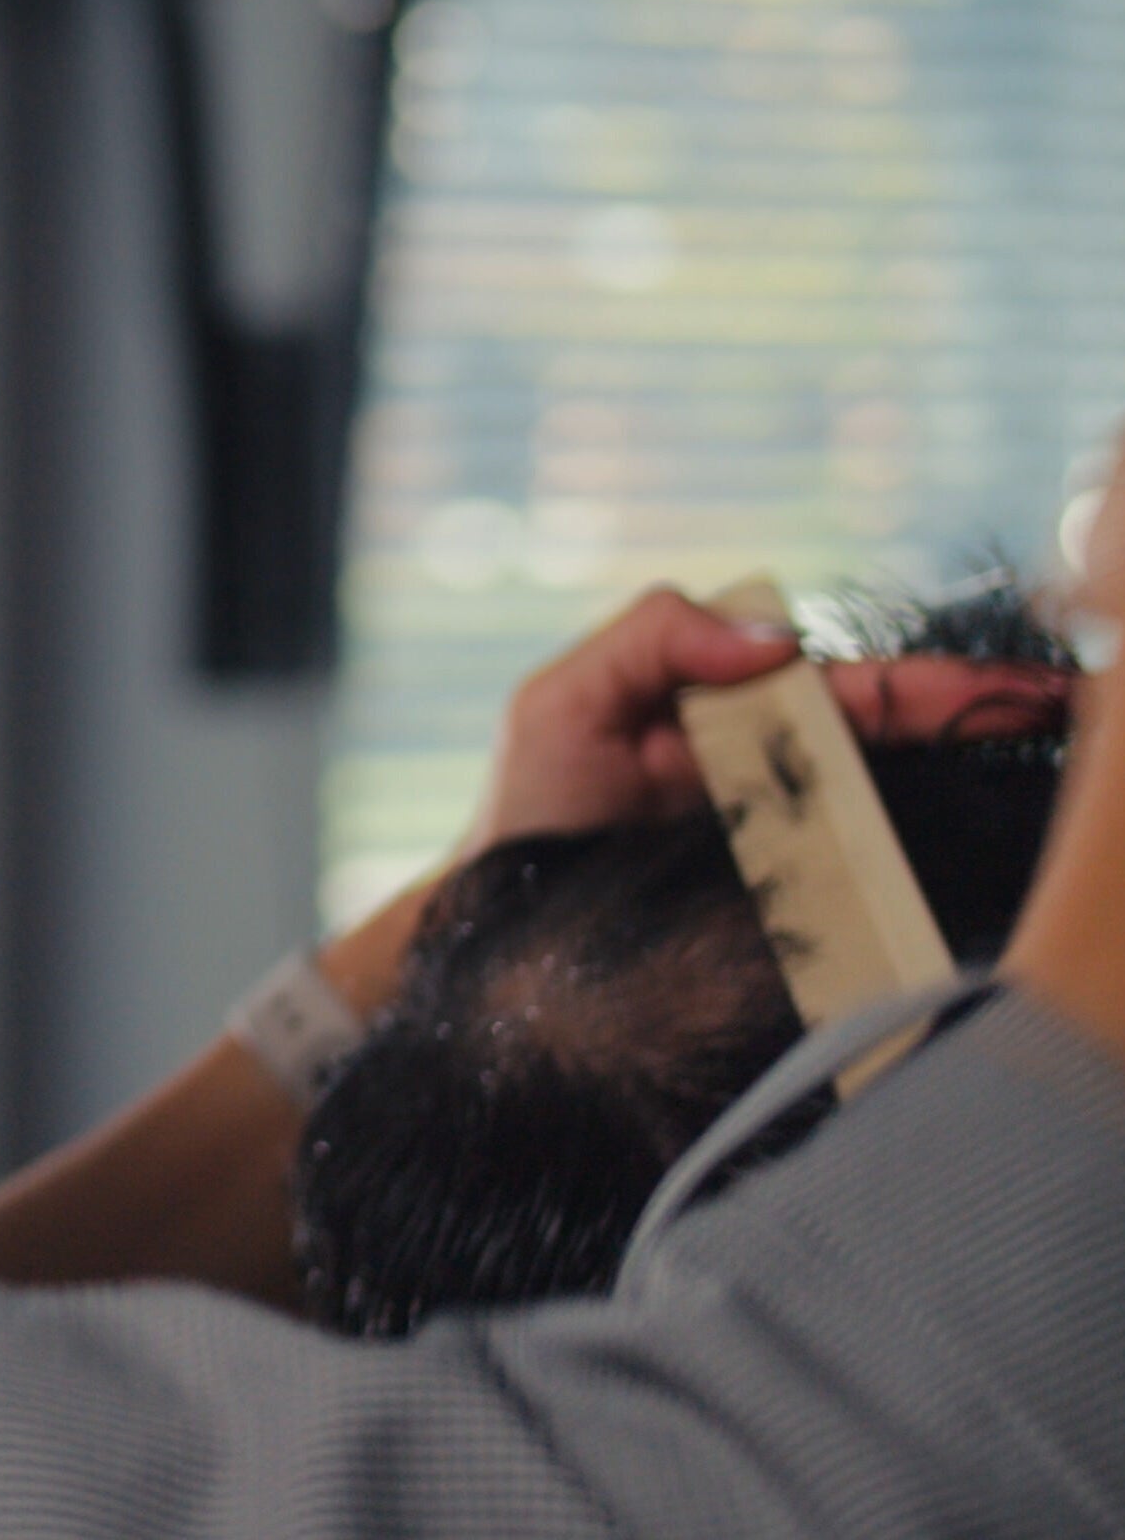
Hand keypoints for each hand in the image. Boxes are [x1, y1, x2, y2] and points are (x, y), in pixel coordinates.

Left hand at [462, 584, 1071, 861]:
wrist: (496, 926)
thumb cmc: (533, 804)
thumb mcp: (563, 701)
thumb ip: (654, 638)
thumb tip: (780, 636)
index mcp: (744, 713)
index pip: (858, 689)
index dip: (940, 684)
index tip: (1026, 687)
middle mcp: (783, 775)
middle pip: (904, 748)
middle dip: (989, 731)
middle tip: (1074, 721)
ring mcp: (793, 845)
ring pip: (903, 814)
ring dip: (976, 799)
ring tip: (1068, 795)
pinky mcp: (791, 911)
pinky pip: (869, 889)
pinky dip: (925, 877)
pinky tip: (986, 870)